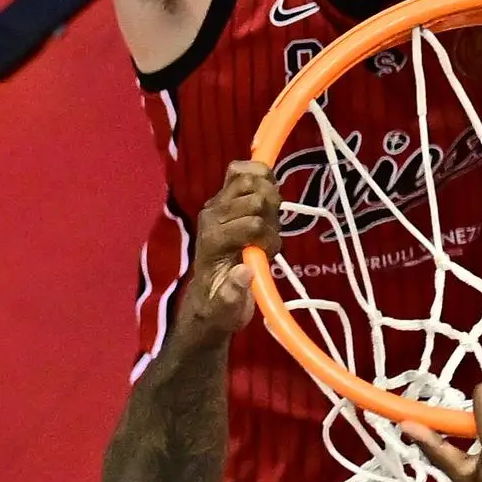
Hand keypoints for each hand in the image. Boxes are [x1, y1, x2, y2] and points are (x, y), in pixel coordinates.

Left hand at [177, 160, 280, 341]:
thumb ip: (233, 295)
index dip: (270, 239)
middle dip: (272, 216)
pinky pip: (240, 170)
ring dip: (270, 196)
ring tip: (270, 218)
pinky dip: (258, 173)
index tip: (269, 258)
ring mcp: (216, 203)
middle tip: (270, 238)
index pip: (253, 223)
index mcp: (213, 241)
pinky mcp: (223, 197)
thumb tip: (244, 271)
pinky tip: (267, 190)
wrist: (209, 298)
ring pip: (251, 178)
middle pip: (256, 196)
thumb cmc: (221, 307)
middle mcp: (212, 216)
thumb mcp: (227, 312)